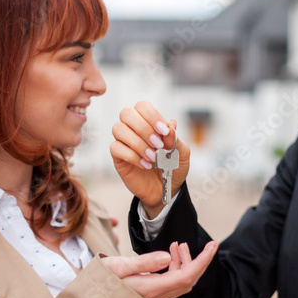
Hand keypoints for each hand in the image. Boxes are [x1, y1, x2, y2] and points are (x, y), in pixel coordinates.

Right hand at [103, 241, 217, 297]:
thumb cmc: (100, 282)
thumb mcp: (118, 267)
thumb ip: (144, 262)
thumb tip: (168, 257)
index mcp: (151, 288)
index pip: (186, 276)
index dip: (202, 261)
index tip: (213, 246)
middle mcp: (156, 295)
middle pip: (189, 280)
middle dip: (200, 261)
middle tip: (208, 244)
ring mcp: (155, 296)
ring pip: (181, 281)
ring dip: (185, 262)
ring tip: (178, 245)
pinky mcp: (151, 294)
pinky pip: (172, 282)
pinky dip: (176, 267)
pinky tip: (169, 255)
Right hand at [110, 101, 190, 217]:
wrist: (166, 190)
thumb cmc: (172, 168)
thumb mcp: (181, 155)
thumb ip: (176, 140)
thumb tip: (170, 125)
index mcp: (149, 122)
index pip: (142, 106)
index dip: (152, 116)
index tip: (164, 132)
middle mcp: (133, 128)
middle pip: (126, 113)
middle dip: (143, 128)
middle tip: (158, 145)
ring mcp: (124, 142)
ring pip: (118, 129)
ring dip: (138, 143)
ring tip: (153, 157)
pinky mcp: (118, 157)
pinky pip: (115, 148)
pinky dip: (132, 156)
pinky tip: (145, 165)